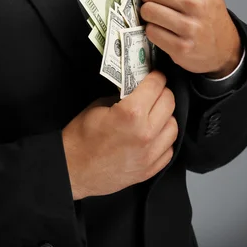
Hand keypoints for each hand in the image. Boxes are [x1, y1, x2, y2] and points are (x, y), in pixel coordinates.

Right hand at [61, 71, 177, 199]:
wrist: (73, 170)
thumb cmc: (80, 138)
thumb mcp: (98, 106)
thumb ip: (122, 96)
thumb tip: (136, 90)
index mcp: (131, 113)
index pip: (156, 86)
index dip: (156, 76)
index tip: (156, 75)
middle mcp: (146, 133)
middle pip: (169, 103)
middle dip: (163, 93)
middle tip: (154, 91)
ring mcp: (150, 153)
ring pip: (174, 126)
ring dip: (166, 116)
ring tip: (155, 114)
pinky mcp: (150, 169)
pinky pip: (169, 148)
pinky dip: (163, 139)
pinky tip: (153, 135)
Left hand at [137, 0, 241, 77]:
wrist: (223, 46)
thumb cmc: (206, 11)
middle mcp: (197, 3)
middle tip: (159, 3)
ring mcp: (190, 27)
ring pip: (148, 11)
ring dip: (149, 15)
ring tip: (161, 17)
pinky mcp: (181, 47)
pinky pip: (151, 32)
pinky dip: (153, 31)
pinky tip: (165, 31)